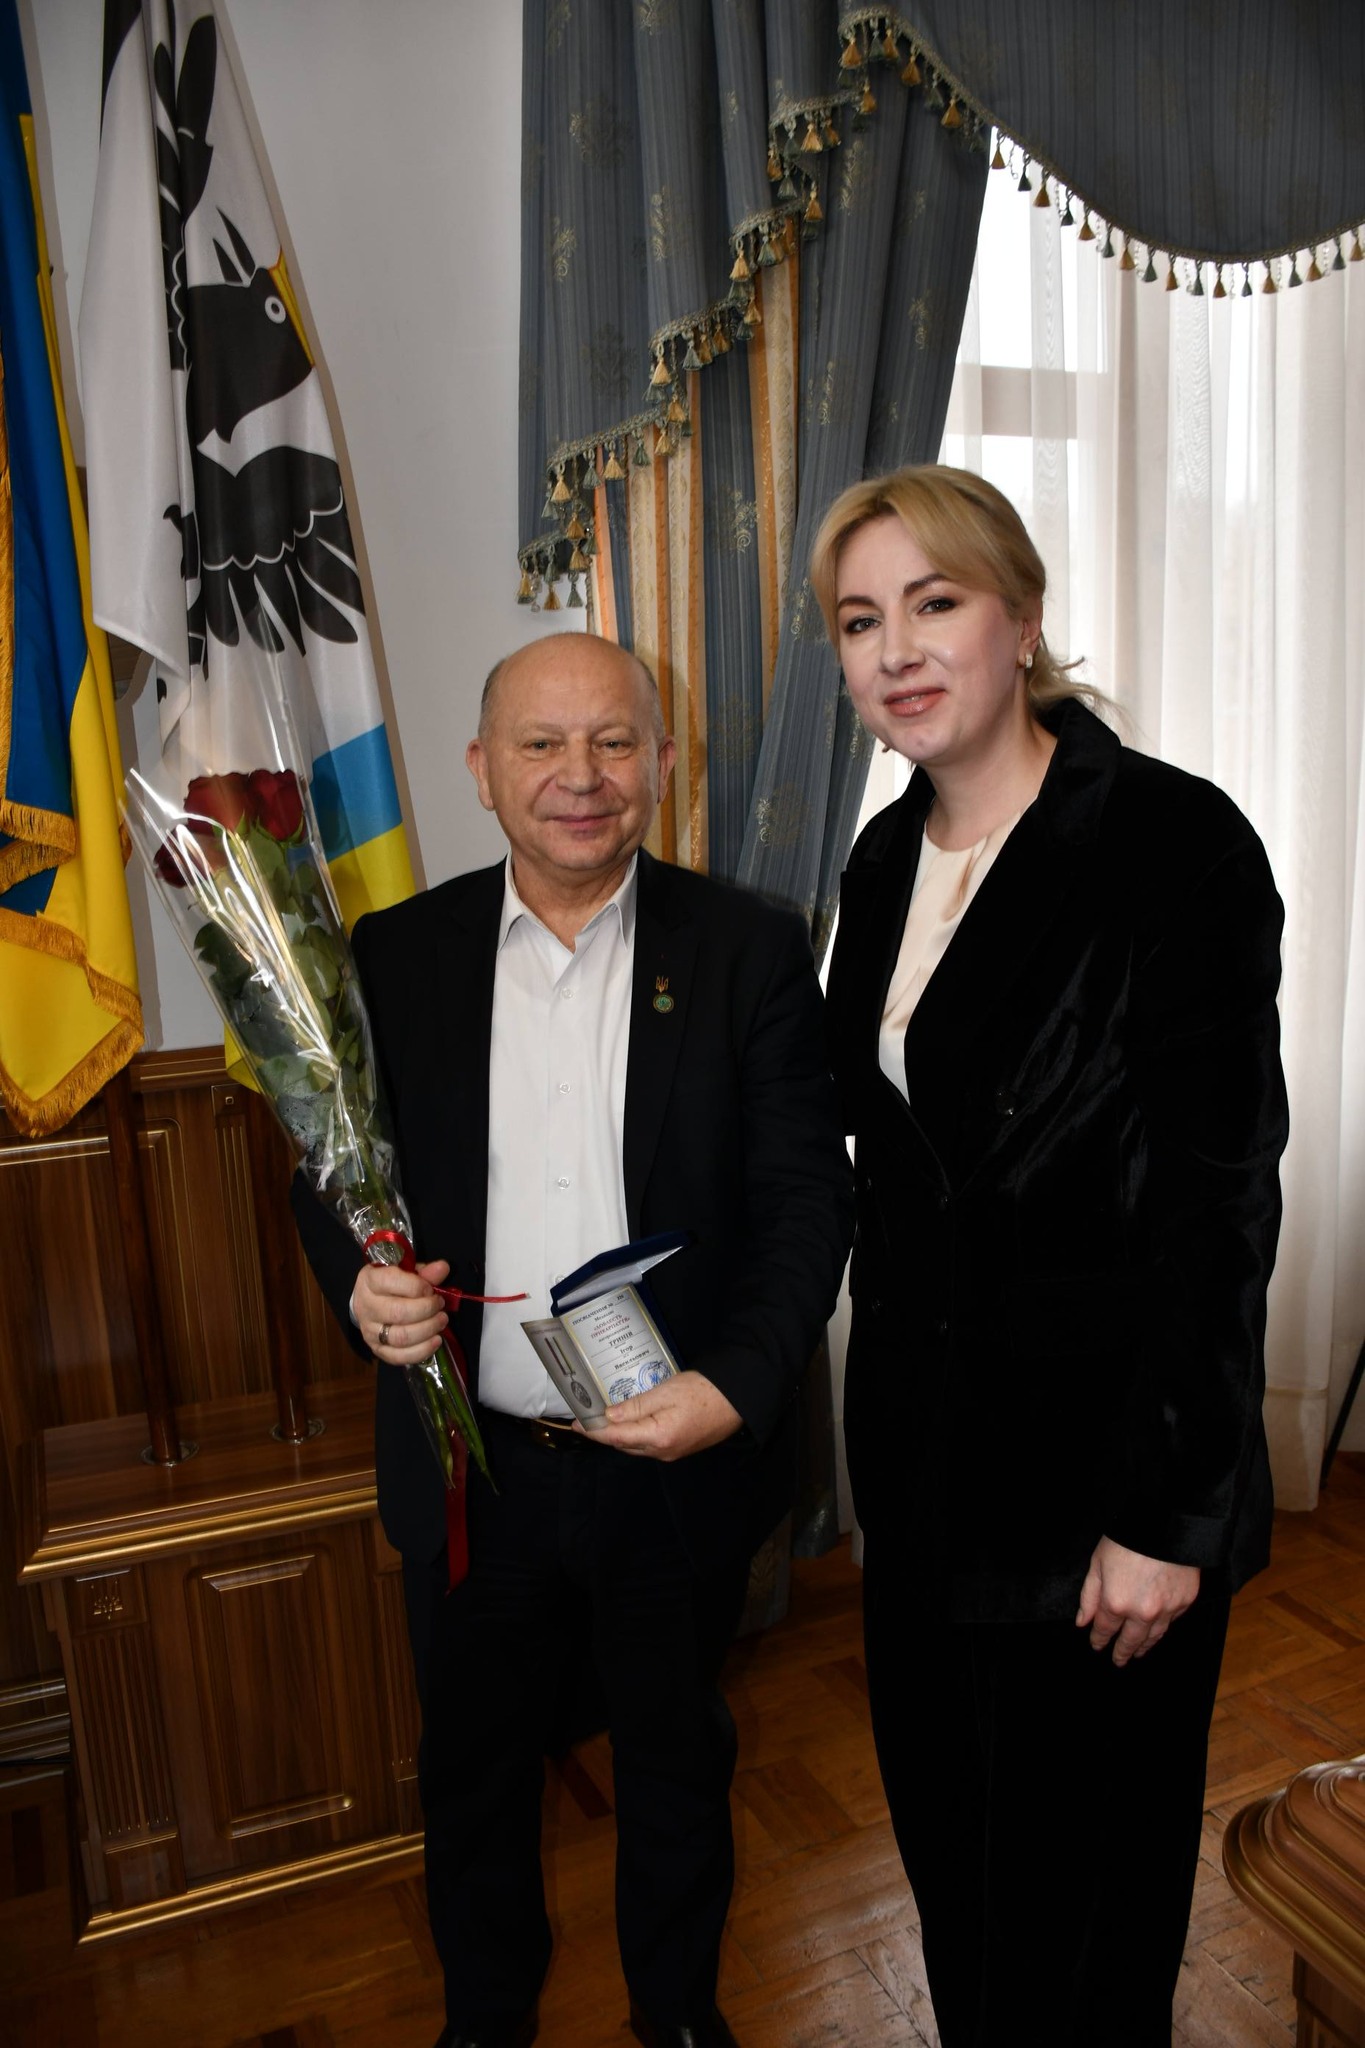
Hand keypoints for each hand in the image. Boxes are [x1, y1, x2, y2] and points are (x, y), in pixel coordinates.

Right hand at [351, 1258, 448, 1364]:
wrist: (369, 1302)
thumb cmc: (391, 1284)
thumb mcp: (405, 1272)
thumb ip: (424, 1272)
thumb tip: (443, 1268)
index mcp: (370, 1280)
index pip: (391, 1282)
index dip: (417, 1286)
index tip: (430, 1289)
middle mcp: (367, 1307)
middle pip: (399, 1313)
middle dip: (427, 1310)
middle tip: (440, 1306)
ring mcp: (370, 1331)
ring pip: (400, 1337)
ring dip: (428, 1330)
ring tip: (442, 1321)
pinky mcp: (377, 1349)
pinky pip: (398, 1357)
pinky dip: (421, 1351)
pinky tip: (436, 1341)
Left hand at [587, 1370, 742, 1460]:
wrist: (738, 1399)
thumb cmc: (703, 1390)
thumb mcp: (665, 1392)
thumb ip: (635, 1406)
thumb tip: (608, 1417)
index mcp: (657, 1438)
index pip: (616, 1437)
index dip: (594, 1431)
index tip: (576, 1423)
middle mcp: (662, 1452)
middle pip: (624, 1445)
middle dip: (604, 1434)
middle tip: (587, 1417)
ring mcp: (672, 1453)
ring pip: (636, 1446)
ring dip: (619, 1435)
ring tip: (604, 1419)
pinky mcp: (680, 1448)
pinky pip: (649, 1445)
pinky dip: (635, 1435)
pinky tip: (630, 1422)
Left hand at [1076, 1536, 1199, 1666]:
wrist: (1167, 1524)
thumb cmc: (1128, 1539)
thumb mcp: (1098, 1562)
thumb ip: (1090, 1596)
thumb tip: (1082, 1622)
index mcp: (1116, 1602)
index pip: (1105, 1629)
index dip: (1099, 1639)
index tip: (1096, 1645)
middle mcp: (1142, 1612)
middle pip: (1130, 1640)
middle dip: (1122, 1652)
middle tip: (1118, 1660)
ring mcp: (1166, 1610)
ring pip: (1153, 1637)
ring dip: (1143, 1646)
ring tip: (1137, 1652)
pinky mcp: (1185, 1602)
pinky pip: (1171, 1622)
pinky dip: (1162, 1628)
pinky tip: (1157, 1630)